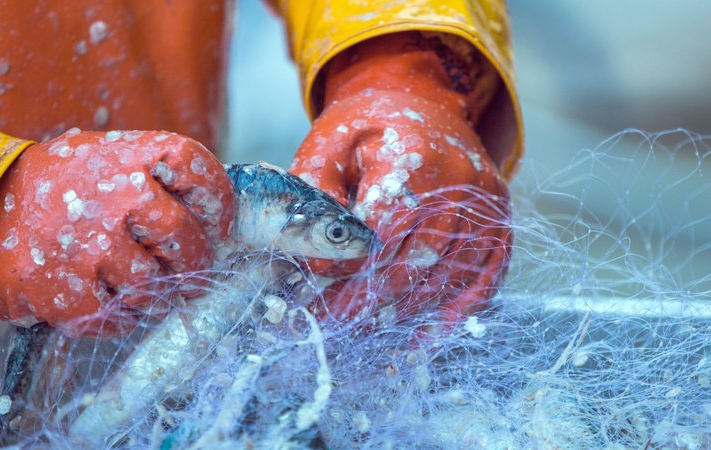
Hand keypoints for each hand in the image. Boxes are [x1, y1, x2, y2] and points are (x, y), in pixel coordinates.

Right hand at [0, 130, 234, 336]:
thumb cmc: (55, 191)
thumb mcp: (102, 161)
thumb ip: (154, 180)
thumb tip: (214, 221)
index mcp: (125, 155)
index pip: (193, 166)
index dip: (217, 200)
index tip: (221, 225)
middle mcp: (110, 193)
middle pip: (182, 235)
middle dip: (195, 263)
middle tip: (193, 276)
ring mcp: (87, 242)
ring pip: (153, 284)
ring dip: (156, 296)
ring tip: (143, 292)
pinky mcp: (64, 289)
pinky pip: (117, 316)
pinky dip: (121, 318)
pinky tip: (109, 305)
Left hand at [290, 33, 511, 333]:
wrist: (418, 100)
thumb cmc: (366, 129)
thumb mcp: (329, 146)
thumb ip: (318, 195)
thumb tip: (318, 259)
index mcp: (413, 156)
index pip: (384, 230)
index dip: (352, 269)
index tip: (319, 294)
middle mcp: (459, 179)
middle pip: (418, 258)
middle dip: (373, 297)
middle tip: (337, 320)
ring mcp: (486, 200)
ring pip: (450, 274)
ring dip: (408, 309)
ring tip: (368, 327)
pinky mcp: (499, 218)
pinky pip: (486, 276)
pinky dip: (457, 311)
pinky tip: (426, 337)